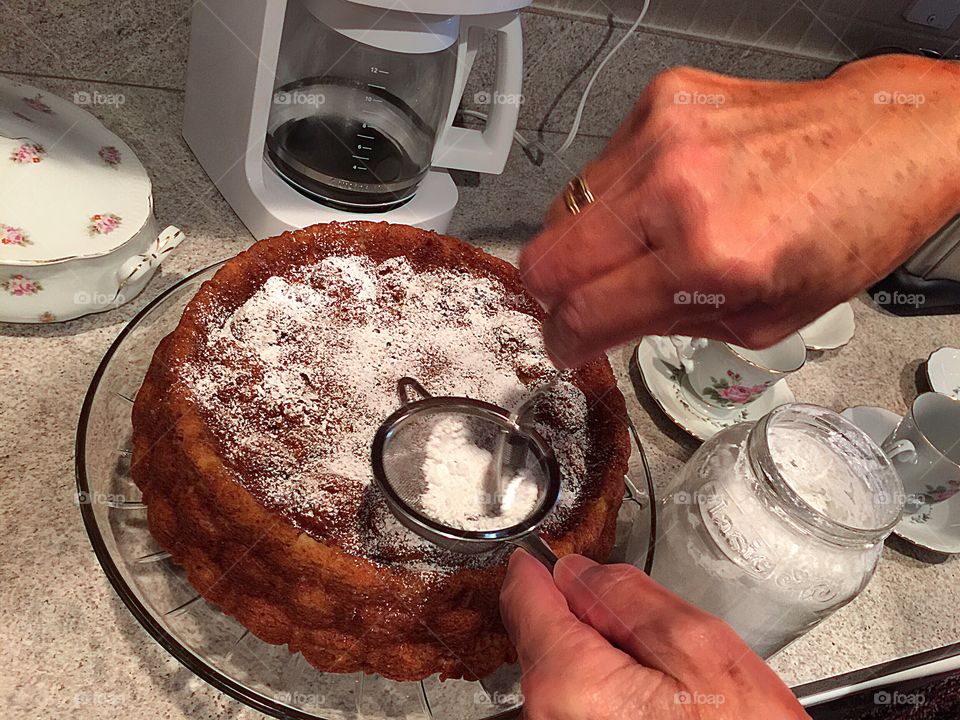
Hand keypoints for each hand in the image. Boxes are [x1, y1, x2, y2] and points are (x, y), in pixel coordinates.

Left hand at [500, 551, 808, 718]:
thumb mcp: (697, 645)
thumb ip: (625, 595)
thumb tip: (576, 571)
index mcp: (568, 679)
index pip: (524, 597)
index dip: (544, 567)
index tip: (557, 557)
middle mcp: (547, 714)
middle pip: (542, 631)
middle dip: (583, 615)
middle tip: (645, 631)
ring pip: (559, 667)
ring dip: (596, 654)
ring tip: (659, 677)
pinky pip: (573, 700)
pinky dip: (602, 686)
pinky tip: (650, 701)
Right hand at [520, 55, 959, 365]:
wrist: (885, 140)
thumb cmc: (844, 229)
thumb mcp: (764, 320)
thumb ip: (669, 325)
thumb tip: (599, 323)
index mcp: (710, 260)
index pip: (583, 313)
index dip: (563, 340)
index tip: (566, 343)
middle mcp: (676, 189)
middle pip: (544, 257)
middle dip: (551, 294)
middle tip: (575, 302)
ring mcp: (663, 135)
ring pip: (562, 209)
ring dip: (585, 242)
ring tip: (633, 246)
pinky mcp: (662, 100)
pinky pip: (599, 166)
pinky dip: (617, 195)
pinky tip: (660, 199)